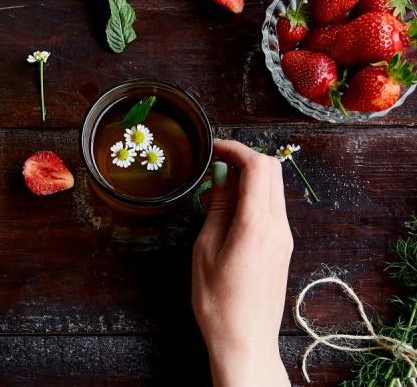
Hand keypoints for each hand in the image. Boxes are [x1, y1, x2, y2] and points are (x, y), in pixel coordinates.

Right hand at [192, 140, 292, 386]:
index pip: (258, 166)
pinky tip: (228, 210)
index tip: (213, 149)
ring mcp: (284, 237)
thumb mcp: (205, 250)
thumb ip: (217, 208)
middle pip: (272, 170)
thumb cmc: (218, 302)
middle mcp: (278, 227)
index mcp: (257, 225)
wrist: (244, 340)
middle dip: (244, 158)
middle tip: (214, 164)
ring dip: (248, 178)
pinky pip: (272, 208)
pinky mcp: (283, 247)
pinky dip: (253, 197)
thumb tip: (220, 178)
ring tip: (215, 190)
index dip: (235, 149)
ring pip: (273, 187)